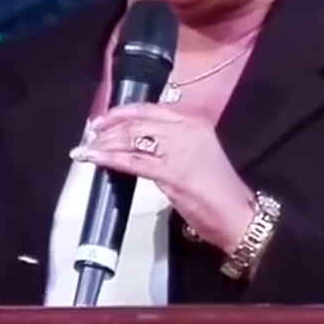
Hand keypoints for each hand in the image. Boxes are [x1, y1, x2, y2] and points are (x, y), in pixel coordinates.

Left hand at [72, 103, 256, 254]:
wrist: (237, 214)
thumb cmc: (216, 188)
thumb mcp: (195, 152)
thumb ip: (171, 141)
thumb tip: (139, 139)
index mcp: (192, 120)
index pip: (149, 108)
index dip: (121, 112)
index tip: (103, 119)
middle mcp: (185, 128)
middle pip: (137, 121)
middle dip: (108, 128)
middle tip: (90, 135)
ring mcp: (179, 149)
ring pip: (132, 138)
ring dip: (105, 143)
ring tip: (86, 149)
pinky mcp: (172, 172)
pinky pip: (133, 161)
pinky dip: (109, 158)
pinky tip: (94, 159)